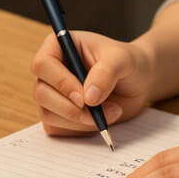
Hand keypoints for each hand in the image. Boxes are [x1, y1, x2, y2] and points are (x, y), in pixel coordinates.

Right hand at [31, 30, 152, 136]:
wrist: (137, 82)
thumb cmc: (127, 62)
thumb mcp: (122, 59)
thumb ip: (106, 72)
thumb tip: (88, 98)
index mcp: (57, 46)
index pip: (42, 64)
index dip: (60, 83)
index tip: (83, 97)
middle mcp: (49, 71)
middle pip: (41, 94)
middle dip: (72, 108)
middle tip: (99, 110)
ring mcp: (51, 94)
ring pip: (49, 115)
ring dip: (81, 120)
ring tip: (111, 111)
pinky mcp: (58, 115)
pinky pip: (57, 129)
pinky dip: (80, 130)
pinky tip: (101, 119)